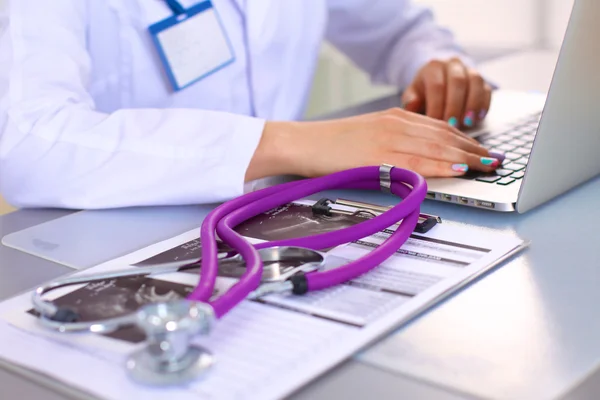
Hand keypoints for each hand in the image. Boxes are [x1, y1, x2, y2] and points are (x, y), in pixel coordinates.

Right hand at [245, 108, 502, 181]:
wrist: (303, 143)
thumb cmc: (332, 146)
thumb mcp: (368, 140)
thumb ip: (394, 147)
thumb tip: (419, 163)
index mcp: (395, 119)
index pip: (440, 128)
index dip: (465, 140)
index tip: (482, 151)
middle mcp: (397, 123)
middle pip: (445, 135)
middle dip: (474, 148)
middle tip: (496, 160)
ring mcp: (389, 136)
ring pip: (437, 145)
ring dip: (467, 156)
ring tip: (488, 165)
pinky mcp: (379, 152)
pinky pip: (417, 159)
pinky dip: (441, 163)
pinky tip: (459, 168)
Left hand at [401, 58, 491, 128]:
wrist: (438, 78)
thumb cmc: (424, 90)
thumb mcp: (412, 93)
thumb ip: (410, 100)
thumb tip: (411, 104)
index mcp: (434, 67)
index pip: (437, 86)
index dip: (437, 105)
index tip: (435, 122)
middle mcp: (453, 65)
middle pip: (458, 82)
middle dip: (455, 106)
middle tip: (452, 125)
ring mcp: (470, 71)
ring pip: (475, 82)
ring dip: (472, 104)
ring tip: (467, 122)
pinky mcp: (482, 81)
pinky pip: (487, 90)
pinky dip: (484, 104)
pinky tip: (478, 118)